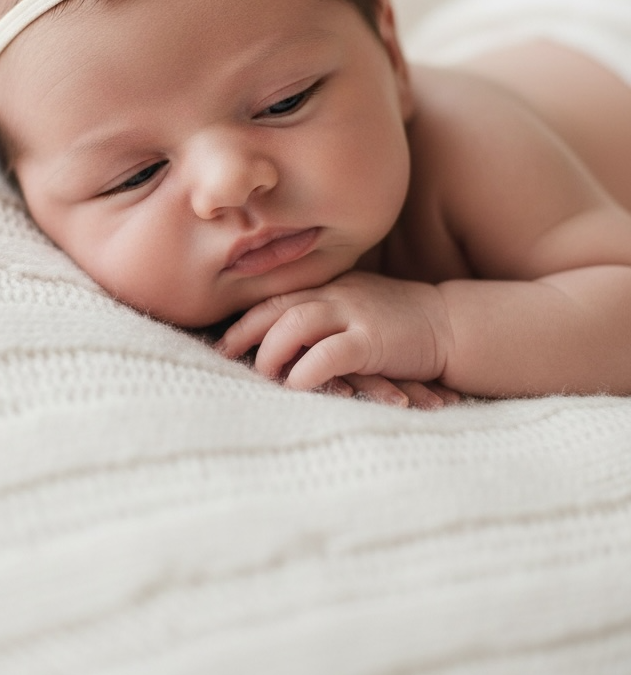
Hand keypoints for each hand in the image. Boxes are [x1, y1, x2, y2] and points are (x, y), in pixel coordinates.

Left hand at [215, 272, 458, 406]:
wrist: (453, 325)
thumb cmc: (402, 325)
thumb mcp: (358, 310)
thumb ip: (327, 320)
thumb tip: (287, 344)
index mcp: (331, 288)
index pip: (277, 298)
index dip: (246, 320)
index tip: (223, 341)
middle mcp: (337, 295)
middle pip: (277, 307)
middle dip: (246, 333)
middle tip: (224, 356)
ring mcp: (355, 314)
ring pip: (295, 324)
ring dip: (271, 352)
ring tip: (262, 375)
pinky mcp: (373, 339)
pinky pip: (330, 352)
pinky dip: (307, 370)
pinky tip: (296, 386)